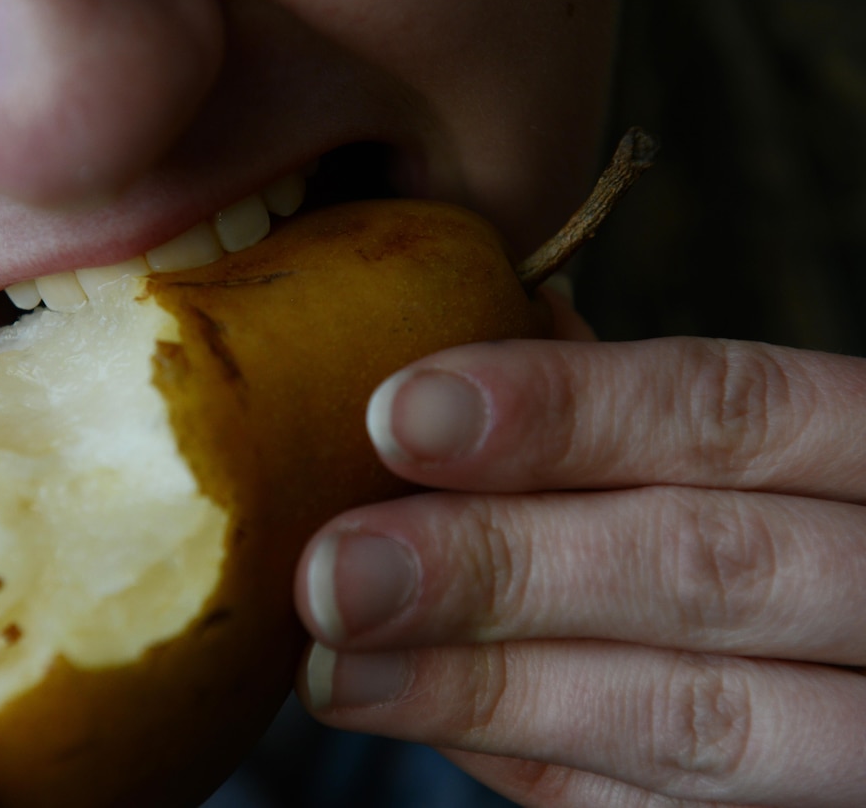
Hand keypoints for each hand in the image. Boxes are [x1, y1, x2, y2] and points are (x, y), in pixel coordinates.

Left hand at [295, 327, 865, 805]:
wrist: (862, 637)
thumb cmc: (772, 514)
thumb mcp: (740, 446)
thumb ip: (615, 418)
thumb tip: (437, 389)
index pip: (726, 408)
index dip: (559, 410)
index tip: (398, 414)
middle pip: (701, 566)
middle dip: (496, 566)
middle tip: (336, 571)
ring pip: (693, 717)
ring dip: (487, 690)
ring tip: (337, 671)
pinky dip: (533, 759)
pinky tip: (418, 715)